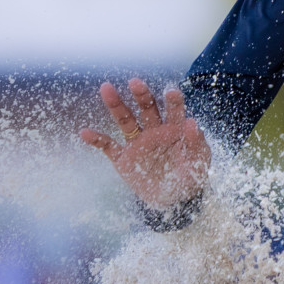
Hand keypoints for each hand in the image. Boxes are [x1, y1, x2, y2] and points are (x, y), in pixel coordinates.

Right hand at [80, 78, 210, 208]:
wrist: (174, 201)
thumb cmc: (190, 178)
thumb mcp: (199, 163)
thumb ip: (197, 144)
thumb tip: (192, 122)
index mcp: (175, 129)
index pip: (174, 110)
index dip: (173, 101)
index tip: (171, 92)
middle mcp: (155, 131)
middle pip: (147, 108)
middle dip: (142, 95)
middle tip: (135, 82)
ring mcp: (138, 143)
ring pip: (125, 121)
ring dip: (116, 105)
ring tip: (106, 88)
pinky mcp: (124, 158)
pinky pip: (108, 147)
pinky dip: (96, 140)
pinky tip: (84, 132)